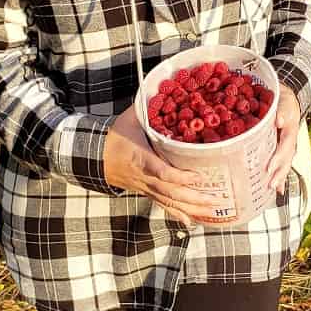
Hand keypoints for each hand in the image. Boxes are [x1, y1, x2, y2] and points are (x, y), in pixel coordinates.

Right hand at [103, 104, 227, 227]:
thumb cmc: (116, 135)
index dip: (181, 177)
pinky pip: (163, 205)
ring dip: (191, 209)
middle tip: (215, 200)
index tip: (199, 177)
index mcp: (141, 158)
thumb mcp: (132, 118)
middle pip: (170, 192)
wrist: (95, 156)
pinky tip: (192, 222)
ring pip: (169, 202)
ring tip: (212, 212)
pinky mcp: (146, 192)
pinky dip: (178, 214)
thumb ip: (151, 107)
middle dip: (193, 198)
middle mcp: (144, 177)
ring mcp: (145, 187)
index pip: (162, 172)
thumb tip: (168, 89)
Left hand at [264, 86, 300, 196]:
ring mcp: (286, 146)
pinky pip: (281, 164)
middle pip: (286, 159)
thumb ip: (283, 110)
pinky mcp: (280, 149)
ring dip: (279, 177)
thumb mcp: (284, 99)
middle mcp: (290, 141)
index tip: (269, 168)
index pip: (285, 145)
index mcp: (291, 129)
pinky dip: (279, 177)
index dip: (278, 158)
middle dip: (279, 173)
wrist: (287, 99)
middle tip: (271, 185)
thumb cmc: (283, 100)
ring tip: (272, 190)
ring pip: (285, 164)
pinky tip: (274, 190)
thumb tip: (279, 121)